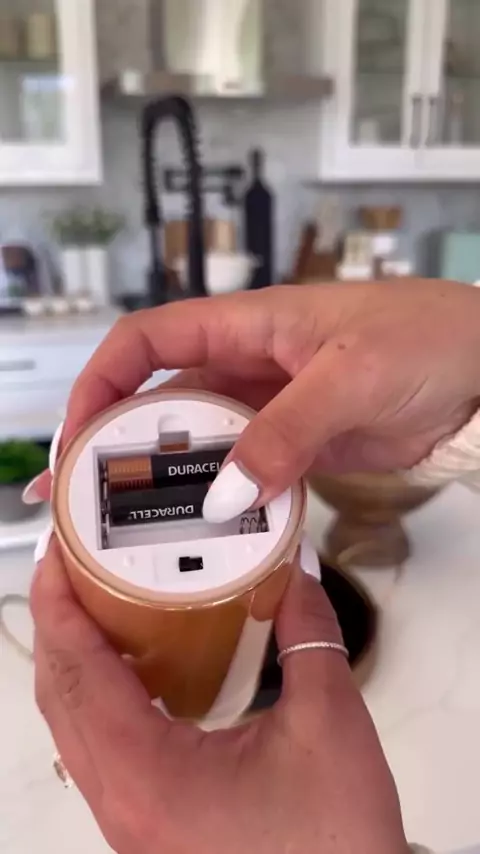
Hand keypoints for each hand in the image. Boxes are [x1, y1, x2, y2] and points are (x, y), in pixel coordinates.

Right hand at [29, 280, 479, 519]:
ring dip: (162, 483)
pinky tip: (203, 536)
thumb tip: (225, 496)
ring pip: (200, 445)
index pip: (148, 340)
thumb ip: (286, 432)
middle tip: (75, 502)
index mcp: (248, 324)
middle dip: (113, 445)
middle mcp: (249, 364)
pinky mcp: (299, 445)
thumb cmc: (428, 340)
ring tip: (121, 531)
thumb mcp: (352, 377)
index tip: (79, 435)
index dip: (102, 381)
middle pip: (161, 402)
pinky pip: (246, 475)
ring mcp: (272, 409)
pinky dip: (223, 504)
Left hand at [31, 541, 407, 853]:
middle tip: (76, 563)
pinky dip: (99, 695)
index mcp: (148, 775)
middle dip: (59, 622)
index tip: (60, 550)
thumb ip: (308, 635)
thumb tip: (293, 574)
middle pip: (59, 697)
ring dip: (75, 659)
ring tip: (99, 602)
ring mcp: (127, 820)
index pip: (79, 672)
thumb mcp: (328, 723)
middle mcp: (121, 802)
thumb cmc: (333, 839)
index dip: (61, 605)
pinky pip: (97, 748)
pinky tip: (135, 667)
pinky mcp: (145, 825)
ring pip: (71, 726)